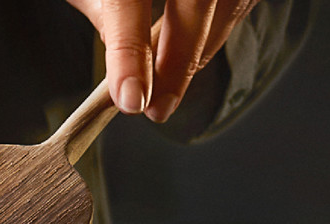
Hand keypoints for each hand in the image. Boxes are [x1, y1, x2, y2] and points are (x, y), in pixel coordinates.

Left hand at [64, 0, 260, 122]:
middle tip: (156, 108)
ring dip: (199, 48)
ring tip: (169, 82)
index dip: (131, 53)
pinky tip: (192, 47)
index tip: (131, 99)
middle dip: (177, 61)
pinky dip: (215, 27)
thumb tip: (126, 66)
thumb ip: (103, 12)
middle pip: (195, 0)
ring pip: (226, 3)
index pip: (129, 3)